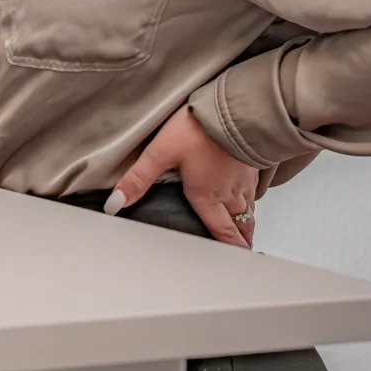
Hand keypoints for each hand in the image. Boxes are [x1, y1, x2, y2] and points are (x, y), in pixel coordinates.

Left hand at [108, 105, 259, 247]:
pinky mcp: (251, 164)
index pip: (222, 233)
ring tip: (242, 231)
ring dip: (245, 223)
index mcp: (207, 195)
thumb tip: (116, 204)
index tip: (232, 262)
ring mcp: (243, 179)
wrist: (231, 108)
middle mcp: (229, 192)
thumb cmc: (199, 129)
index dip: (228, 250)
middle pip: (239, 226)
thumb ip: (138, 179)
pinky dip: (251, 201)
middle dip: (239, 241)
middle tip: (238, 251)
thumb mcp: (161, 153)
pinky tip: (247, 197)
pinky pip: (254, 191)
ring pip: (249, 209)